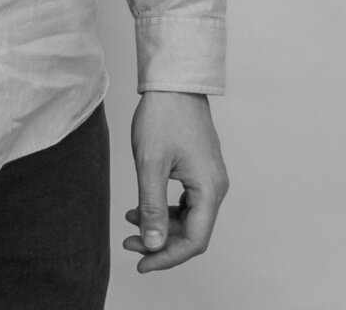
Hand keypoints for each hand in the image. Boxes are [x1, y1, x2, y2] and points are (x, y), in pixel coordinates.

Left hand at [123, 90, 227, 272]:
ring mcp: (209, 177)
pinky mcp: (200, 168)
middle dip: (160, 242)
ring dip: (160, 225)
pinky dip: (164, 208)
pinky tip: (140, 207)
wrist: (173, 81)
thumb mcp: (150, 163)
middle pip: (192, 232)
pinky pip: (186, 201)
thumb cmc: (163, 116)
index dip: (168, 257)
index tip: (142, 263)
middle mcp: (215, 186)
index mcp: (210, 189)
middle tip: (129, 244)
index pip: (195, 240)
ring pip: (188, 217)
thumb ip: (152, 207)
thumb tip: (154, 244)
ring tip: (130, 223)